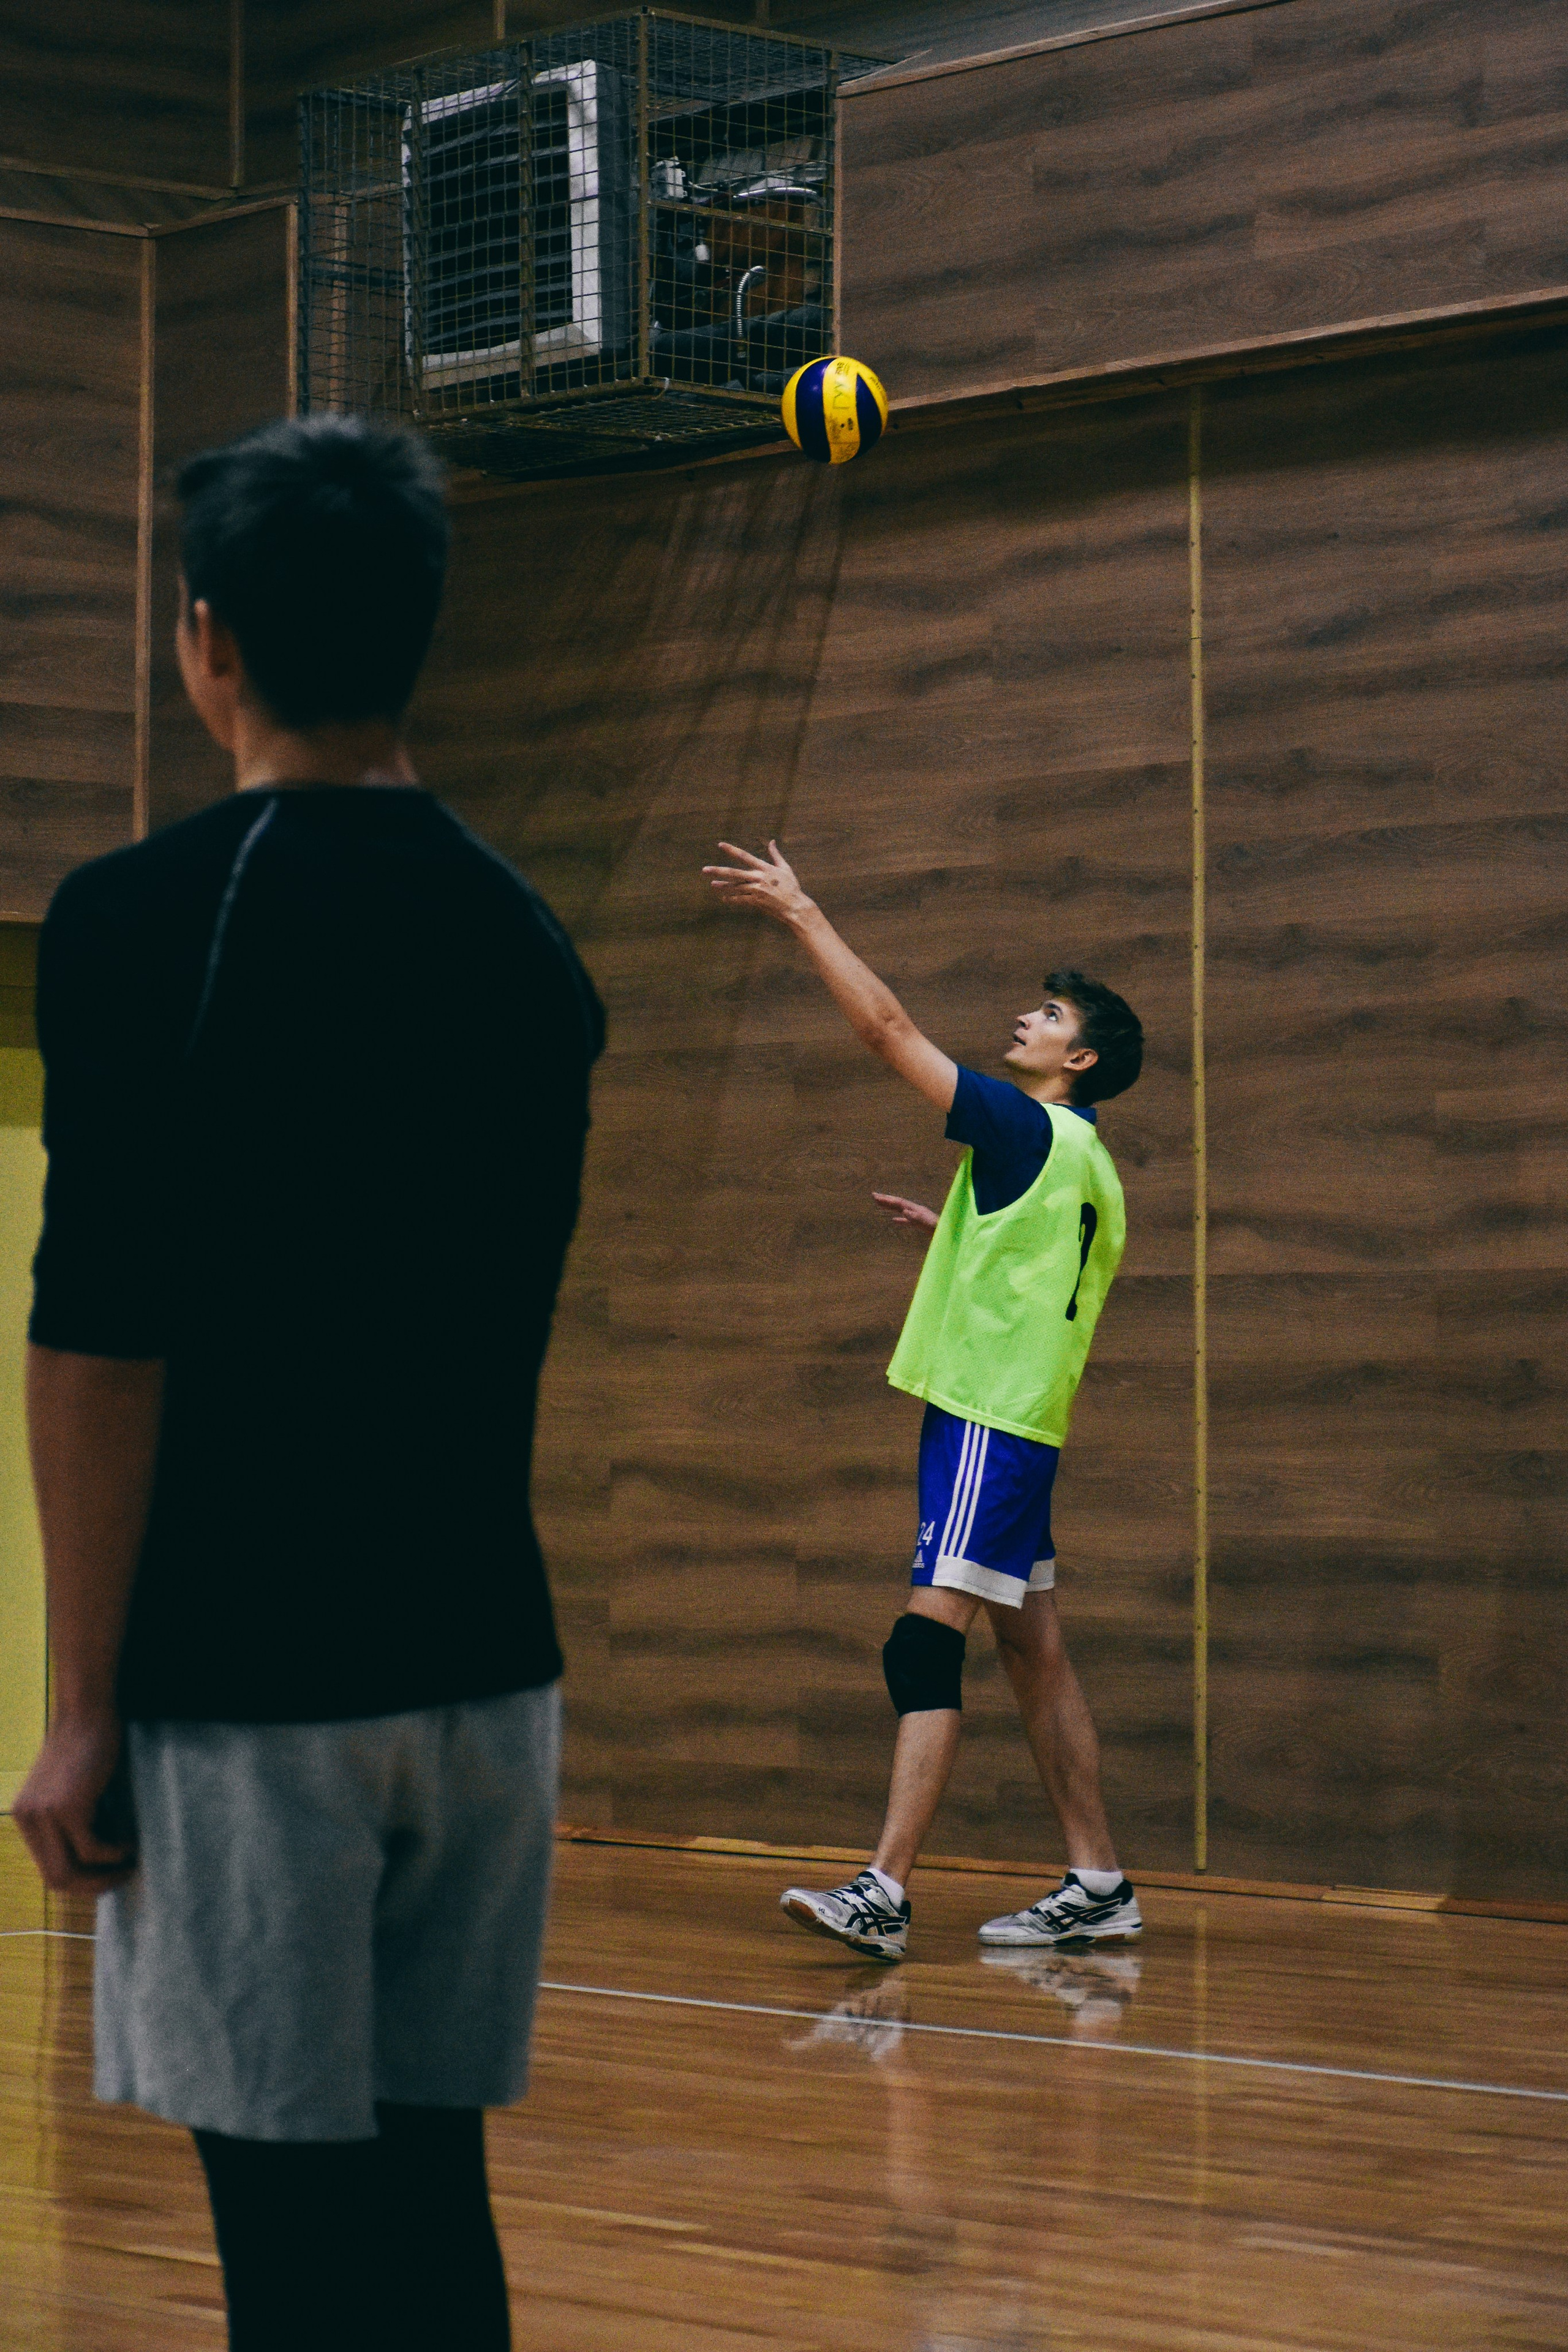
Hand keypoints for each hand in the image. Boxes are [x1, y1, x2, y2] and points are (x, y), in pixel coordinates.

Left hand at [13, 1710, 136, 1892]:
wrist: (87, 1708)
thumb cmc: (88, 1743)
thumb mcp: (71, 1789)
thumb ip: (72, 1820)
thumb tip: (97, 1861)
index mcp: (25, 1817)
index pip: (46, 1868)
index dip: (80, 1880)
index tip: (108, 1875)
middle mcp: (27, 1820)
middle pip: (54, 1880)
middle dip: (92, 1887)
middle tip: (122, 1878)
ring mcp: (44, 1816)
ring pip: (69, 1872)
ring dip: (105, 1876)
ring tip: (131, 1863)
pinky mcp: (67, 1808)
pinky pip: (93, 1849)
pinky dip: (116, 1853)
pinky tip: (132, 1842)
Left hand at [702, 840, 814, 925]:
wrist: (795, 906)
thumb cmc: (792, 887)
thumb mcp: (785, 868)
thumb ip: (775, 855)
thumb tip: (771, 841)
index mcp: (765, 868)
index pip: (744, 856)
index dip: (732, 850)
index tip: (720, 845)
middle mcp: (758, 878)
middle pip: (734, 873)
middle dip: (718, 871)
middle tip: (704, 869)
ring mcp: (756, 891)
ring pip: (735, 887)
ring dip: (723, 885)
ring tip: (712, 884)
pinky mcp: (756, 902)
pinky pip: (740, 900)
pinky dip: (732, 899)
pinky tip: (724, 898)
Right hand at [872, 1192, 938, 1232]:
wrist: (949, 1234)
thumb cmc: (939, 1230)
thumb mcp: (927, 1224)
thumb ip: (915, 1217)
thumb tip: (903, 1210)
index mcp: (917, 1209)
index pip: (899, 1202)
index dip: (887, 1199)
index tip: (876, 1196)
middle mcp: (916, 1210)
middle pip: (899, 1203)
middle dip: (886, 1199)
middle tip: (873, 1195)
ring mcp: (918, 1216)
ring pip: (901, 1210)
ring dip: (890, 1206)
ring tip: (880, 1204)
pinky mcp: (920, 1224)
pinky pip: (907, 1220)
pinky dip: (899, 1219)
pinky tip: (894, 1220)